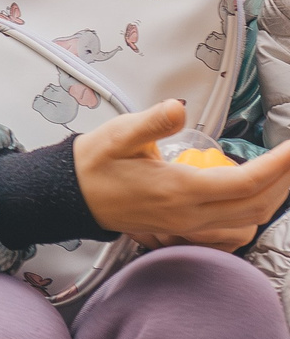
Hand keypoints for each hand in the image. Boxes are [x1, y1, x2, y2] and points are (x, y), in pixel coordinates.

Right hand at [73, 101, 289, 247]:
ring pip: (250, 221)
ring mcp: (188, 226)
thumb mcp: (117, 135)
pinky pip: (232, 230)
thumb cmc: (93, 164)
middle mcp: (189, 214)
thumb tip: (177, 108)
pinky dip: (254, 213)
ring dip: (274, 197)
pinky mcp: (183, 230)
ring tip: (281, 171)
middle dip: (285, 180)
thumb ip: (150, 121)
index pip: (247, 182)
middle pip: (258, 205)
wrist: (69, 197)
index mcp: (179, 189)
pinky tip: (254, 194)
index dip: (279, 164)